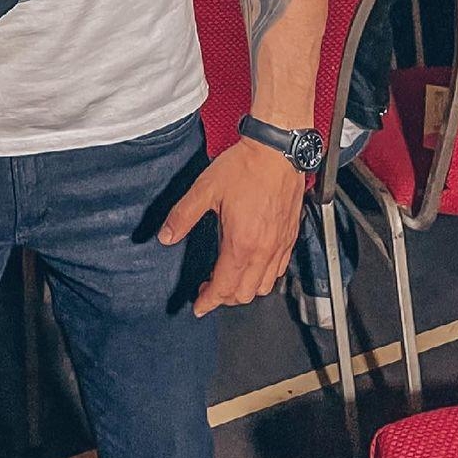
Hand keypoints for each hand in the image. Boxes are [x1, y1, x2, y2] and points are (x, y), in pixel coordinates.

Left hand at [158, 138, 304, 317]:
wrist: (278, 151)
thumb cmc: (245, 167)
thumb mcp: (205, 189)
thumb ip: (183, 216)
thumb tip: (166, 236)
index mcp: (241, 243)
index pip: (224, 287)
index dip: (208, 301)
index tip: (198, 307)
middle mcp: (264, 250)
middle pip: (245, 293)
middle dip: (224, 297)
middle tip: (207, 289)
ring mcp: (280, 245)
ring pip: (264, 286)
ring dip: (245, 290)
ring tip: (227, 279)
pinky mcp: (290, 236)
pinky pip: (278, 270)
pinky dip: (264, 277)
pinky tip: (251, 265)